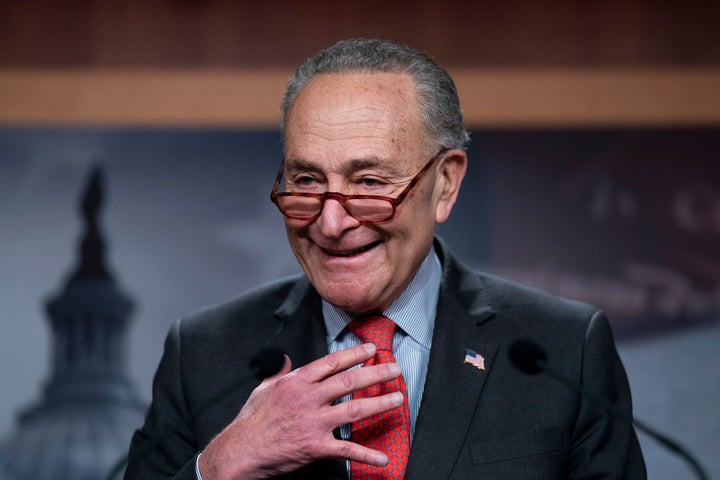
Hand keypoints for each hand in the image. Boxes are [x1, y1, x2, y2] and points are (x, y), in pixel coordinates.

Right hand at [198, 343, 403, 479]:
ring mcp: (314, 422)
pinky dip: (366, 455)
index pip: (332, 363)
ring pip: (354, 409)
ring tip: (398, 399)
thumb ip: (278, 373)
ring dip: (379, 404)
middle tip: (395, 369)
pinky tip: (382, 457)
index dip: (354, 354)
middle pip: (349, 381)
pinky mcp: (316, 446)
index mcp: (297, 382)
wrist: (241, 451)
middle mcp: (309, 398)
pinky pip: (347, 449)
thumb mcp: (262, 389)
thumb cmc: (250, 421)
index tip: (371, 350)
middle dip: (376, 373)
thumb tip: (285, 360)